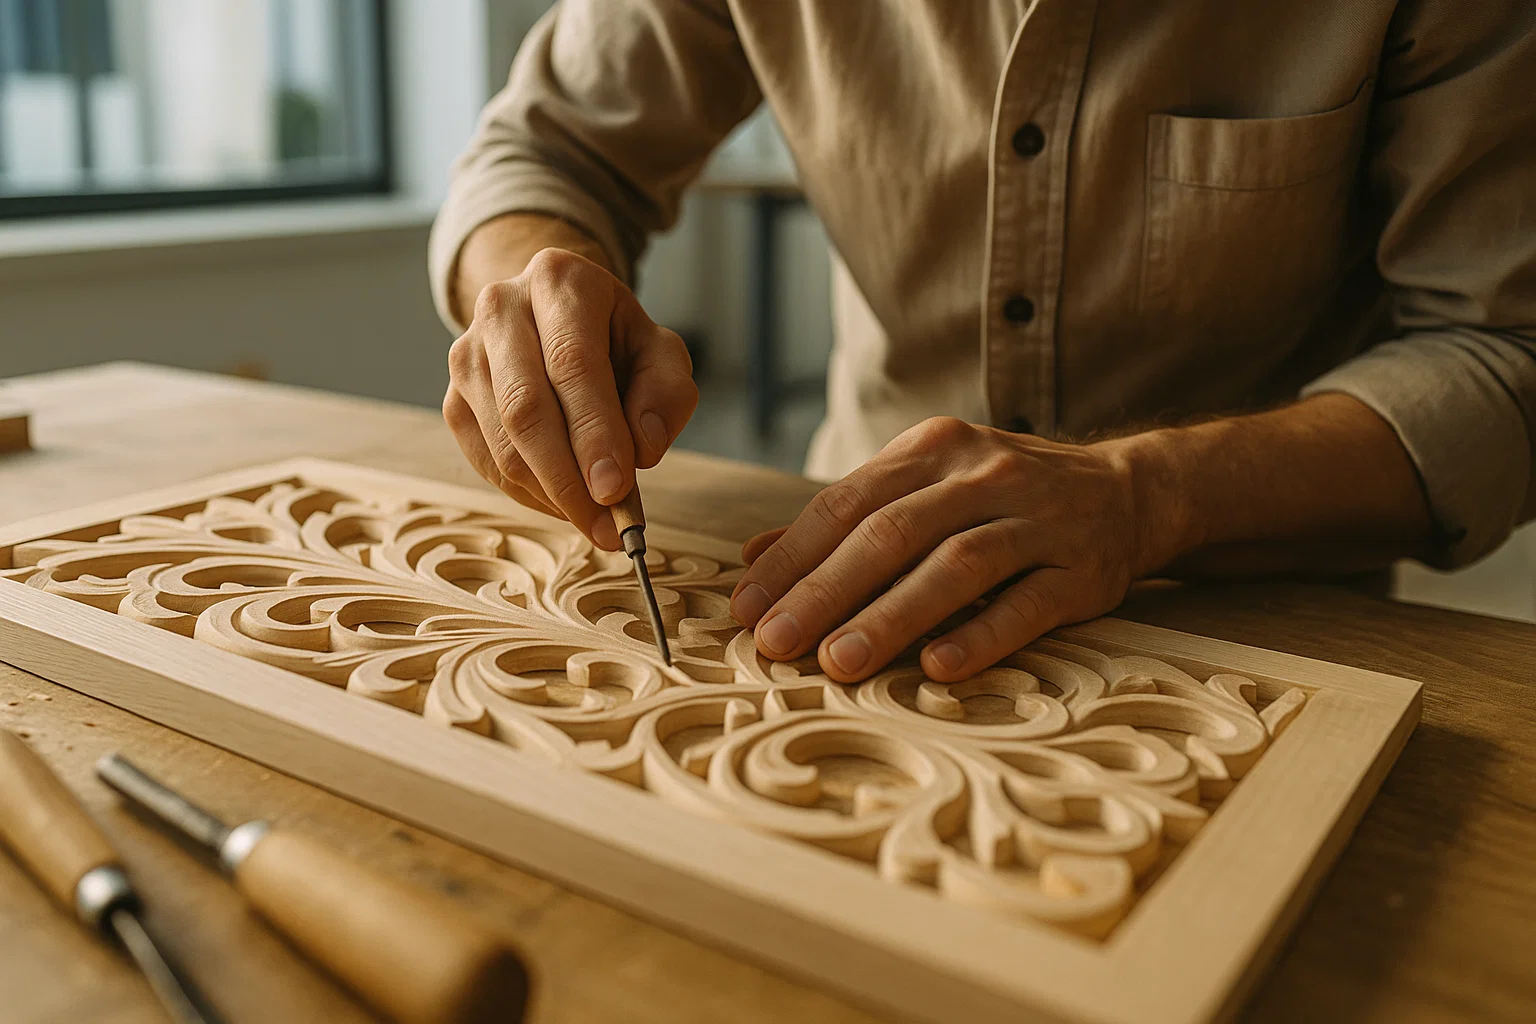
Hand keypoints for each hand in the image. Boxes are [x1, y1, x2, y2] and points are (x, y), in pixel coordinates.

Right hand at [443, 247, 697, 548]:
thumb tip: (644, 450)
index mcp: (560, 282)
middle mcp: (502, 309)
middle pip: (525, 407)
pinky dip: (528, 494)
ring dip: (550, 494)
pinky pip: (486, 460)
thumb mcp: (659, 352)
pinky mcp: (454, 396)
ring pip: (501, 441)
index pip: (572, 364)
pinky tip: (564, 503)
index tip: (615, 488)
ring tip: (597, 523)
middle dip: (568, 477)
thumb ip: (666, 395)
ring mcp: (467, 353)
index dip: (593, 432)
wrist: (555, 316)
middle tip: (607, 526)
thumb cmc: (614, 339)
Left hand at [729, 417, 1169, 681]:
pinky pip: (1026, 603)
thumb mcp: (924, 487)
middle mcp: (983, 474)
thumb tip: (753, 557)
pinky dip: (981, 635)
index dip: (792, 558)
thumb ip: (846, 519)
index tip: (746, 609)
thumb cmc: (1000, 497)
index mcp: (933, 449)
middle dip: (825, 591)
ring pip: (955, 565)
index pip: (846, 502)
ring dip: (891, 616)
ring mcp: (1038, 519)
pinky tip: (937, 668)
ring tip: (839, 661)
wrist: (1126, 491)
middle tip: (777, 642)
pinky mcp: (1082, 569)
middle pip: (892, 532)